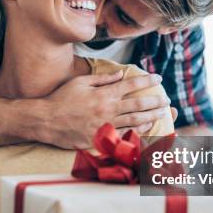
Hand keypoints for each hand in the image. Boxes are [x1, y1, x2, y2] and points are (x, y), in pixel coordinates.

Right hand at [43, 71, 166, 148]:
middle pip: (138, 103)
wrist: (46, 121)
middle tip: (166, 99)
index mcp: (103, 93)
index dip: (146, 80)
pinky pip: (124, 134)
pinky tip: (146, 127)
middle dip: (155, 100)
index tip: (157, 77)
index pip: (131, 84)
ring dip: (151, 116)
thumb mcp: (80, 82)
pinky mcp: (101, 138)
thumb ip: (102, 79)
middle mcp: (108, 109)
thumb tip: (120, 74)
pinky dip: (138, 131)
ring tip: (162, 112)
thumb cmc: (61, 99)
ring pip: (135, 120)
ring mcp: (106, 125)